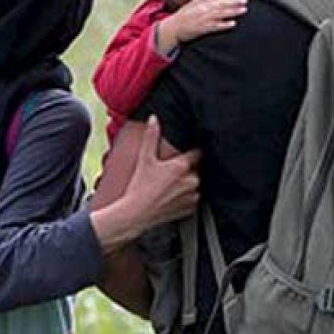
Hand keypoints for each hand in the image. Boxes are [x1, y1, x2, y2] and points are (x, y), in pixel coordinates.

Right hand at [92, 116, 199, 250]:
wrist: (136, 214)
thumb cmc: (139, 188)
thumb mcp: (145, 159)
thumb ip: (151, 137)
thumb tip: (154, 119)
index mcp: (182, 166)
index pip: (197, 153)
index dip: (191, 152)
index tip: (186, 153)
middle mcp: (191, 180)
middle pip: (195, 169)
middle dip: (186, 169)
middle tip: (170, 172)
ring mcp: (192, 195)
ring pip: (195, 184)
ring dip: (187, 182)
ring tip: (169, 185)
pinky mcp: (191, 208)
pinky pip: (194, 198)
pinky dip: (186, 196)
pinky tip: (172, 196)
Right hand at [157, 0, 246, 52]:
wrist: (173, 28)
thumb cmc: (183, 17)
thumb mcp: (192, 4)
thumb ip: (203, 0)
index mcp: (203, 3)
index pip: (221, 0)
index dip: (232, 0)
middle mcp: (204, 9)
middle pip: (223, 5)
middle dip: (235, 3)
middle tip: (246, 2)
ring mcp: (204, 18)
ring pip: (221, 14)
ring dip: (233, 12)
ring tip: (243, 11)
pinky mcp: (202, 28)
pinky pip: (215, 26)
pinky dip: (224, 25)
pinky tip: (232, 24)